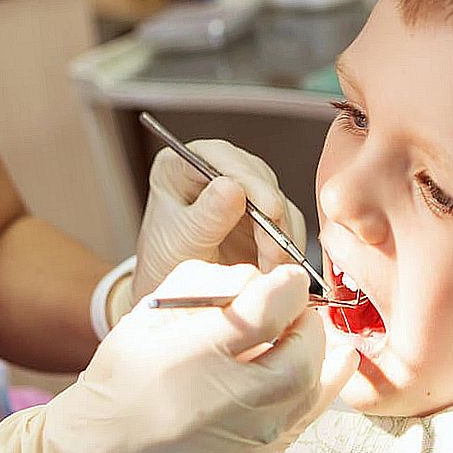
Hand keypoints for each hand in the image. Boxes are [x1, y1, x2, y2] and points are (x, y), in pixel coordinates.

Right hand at [0, 261, 357, 452]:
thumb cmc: (120, 381)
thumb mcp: (147, 317)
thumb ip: (204, 284)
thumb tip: (260, 279)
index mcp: (190, 356)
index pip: (266, 312)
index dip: (289, 287)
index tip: (289, 280)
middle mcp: (222, 404)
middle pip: (299, 356)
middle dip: (307, 326)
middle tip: (295, 314)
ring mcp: (239, 446)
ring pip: (309, 396)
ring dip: (317, 360)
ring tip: (305, 341)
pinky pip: (293, 429)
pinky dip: (306, 397)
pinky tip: (303, 378)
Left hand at [133, 139, 306, 301]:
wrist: (178, 295)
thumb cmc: (166, 263)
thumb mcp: (182, 243)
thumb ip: (207, 216)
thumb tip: (233, 187)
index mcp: (180, 166)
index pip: (219, 157)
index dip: (247, 179)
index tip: (268, 208)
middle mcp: (213, 171)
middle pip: (255, 176)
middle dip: (269, 214)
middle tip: (274, 248)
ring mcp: (240, 190)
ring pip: (275, 198)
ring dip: (280, 234)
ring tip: (270, 266)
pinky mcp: (261, 212)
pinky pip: (286, 221)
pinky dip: (286, 244)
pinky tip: (276, 265)